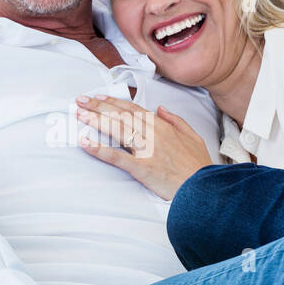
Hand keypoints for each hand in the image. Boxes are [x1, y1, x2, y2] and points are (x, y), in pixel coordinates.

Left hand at [74, 94, 211, 199]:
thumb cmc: (198, 165)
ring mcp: (146, 150)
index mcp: (162, 126)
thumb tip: (161, 108)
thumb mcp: (192, 136)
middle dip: (98, 106)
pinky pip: (116, 156)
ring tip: (80, 114)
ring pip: (117, 129)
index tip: (99, 97)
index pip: (133, 108)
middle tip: (80, 100)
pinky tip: (85, 142)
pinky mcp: (141, 167)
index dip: (114, 101)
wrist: (204, 187)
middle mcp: (152, 133)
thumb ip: (176, 120)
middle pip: (121, 115)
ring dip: (96, 120)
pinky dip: (99, 149)